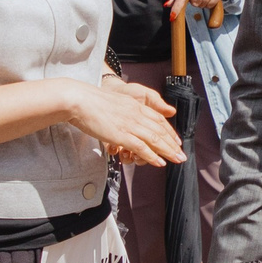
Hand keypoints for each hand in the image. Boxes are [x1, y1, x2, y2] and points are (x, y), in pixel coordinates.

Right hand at [63, 78, 181, 165]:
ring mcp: (129, 124)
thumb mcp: (114, 102)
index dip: (169, 131)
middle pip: (160, 130)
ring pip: (155, 139)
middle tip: (182, 154)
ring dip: (168, 151)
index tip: (176, 140)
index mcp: (134, 106)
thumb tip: (132, 116)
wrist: (79, 99)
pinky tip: (160, 162)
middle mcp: (136, 114)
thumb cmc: (92, 102)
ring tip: (177, 159)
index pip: (158, 119)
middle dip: (173, 143)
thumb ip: (126, 109)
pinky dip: (152, 156)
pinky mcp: (121, 134)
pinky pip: (141, 147)